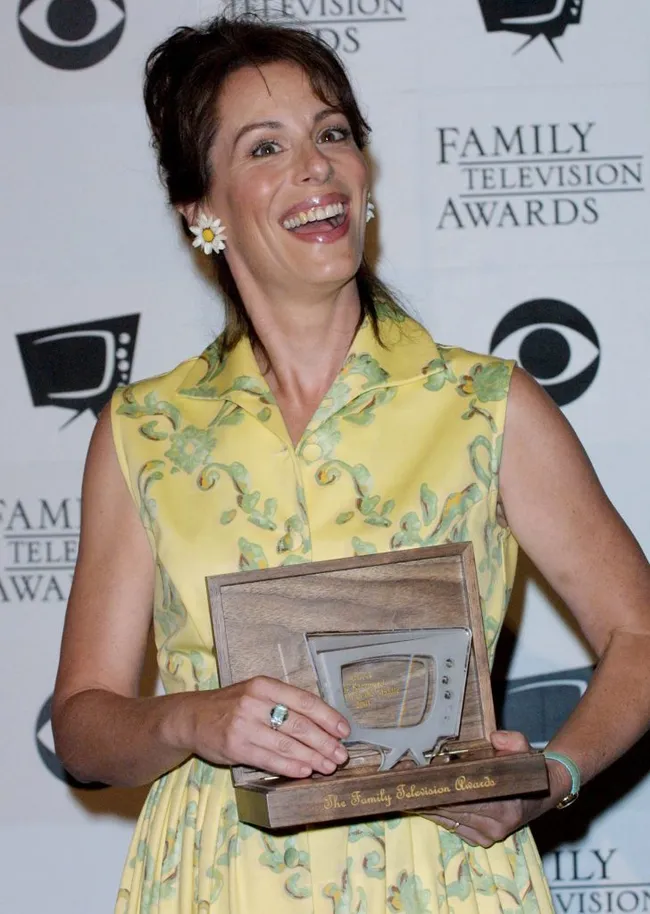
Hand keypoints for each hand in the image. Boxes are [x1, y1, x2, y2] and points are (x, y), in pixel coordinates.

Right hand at [173, 676, 350, 778]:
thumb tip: (322, 724)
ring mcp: (244, 725)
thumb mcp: (256, 694)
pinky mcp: (235, 747)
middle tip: (341, 755)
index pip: (304, 701)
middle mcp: (254, 702)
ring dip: (312, 758)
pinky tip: (305, 771)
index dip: (328, 717)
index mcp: (265, 685)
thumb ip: (284, 703)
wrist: (192, 717)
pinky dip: (290, 767)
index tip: (344, 730)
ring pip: (287, 745)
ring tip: (328, 766)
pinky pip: (269, 760)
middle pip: (299, 725)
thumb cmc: (231, 706)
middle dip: (325, 742)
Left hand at [417, 731, 561, 846]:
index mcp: (506, 807)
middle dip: (426, 795)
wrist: (544, 792)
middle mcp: (496, 826)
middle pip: (451, 811)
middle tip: (401, 783)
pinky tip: (420, 802)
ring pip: (448, 820)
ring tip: (404, 792)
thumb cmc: (527, 769)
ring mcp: (488, 836)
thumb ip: (512, 741)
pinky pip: (452, 826)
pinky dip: (436, 814)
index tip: (417, 780)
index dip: (438, 788)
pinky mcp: (482, 839)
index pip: (464, 799)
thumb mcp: (524, 748)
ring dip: (426, 806)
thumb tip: (495, 738)